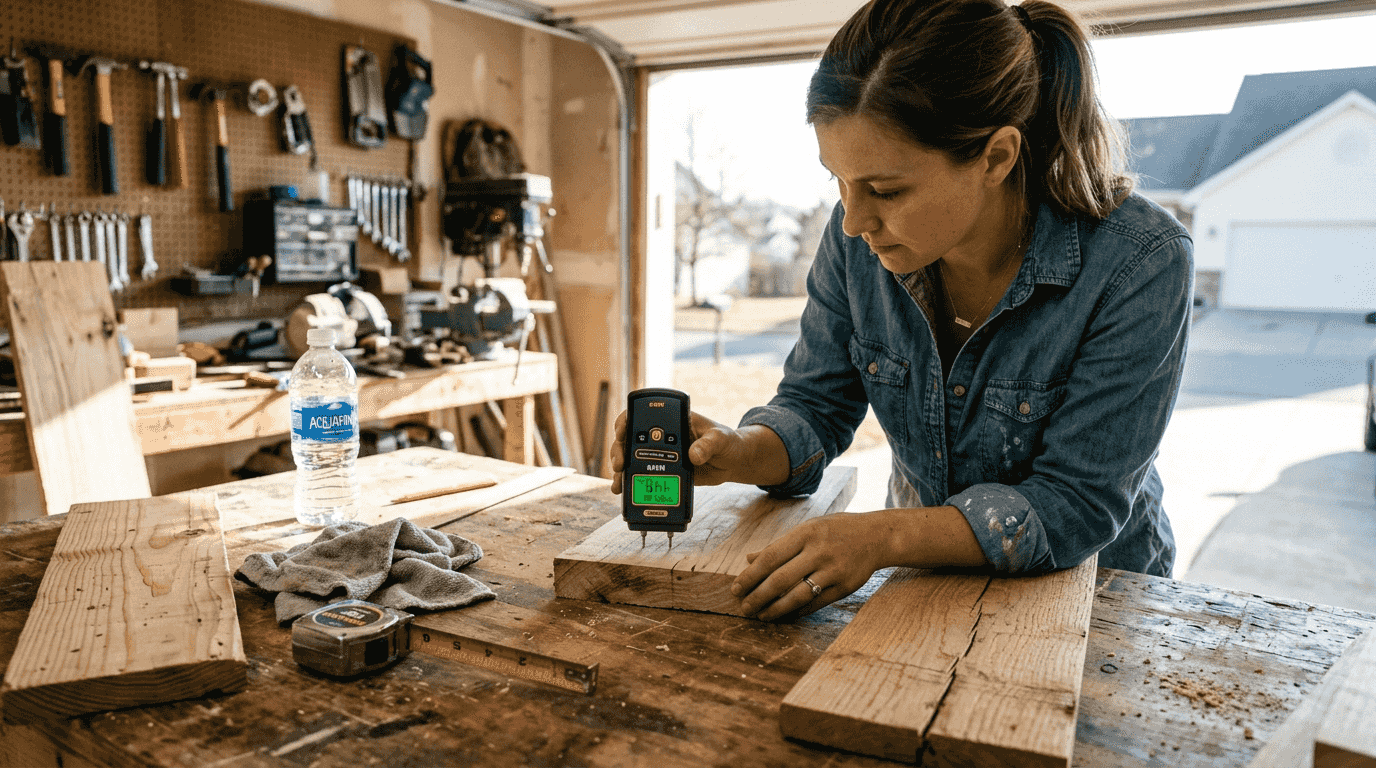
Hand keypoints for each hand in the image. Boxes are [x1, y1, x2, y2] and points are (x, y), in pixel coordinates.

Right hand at [610, 409, 752, 493]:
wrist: (734, 462)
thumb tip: (694, 455)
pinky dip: (632, 483)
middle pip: (631, 438)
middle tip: (620, 464)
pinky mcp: (665, 470)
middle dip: (619, 450)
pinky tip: (624, 492)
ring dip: (621, 470)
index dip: (627, 420)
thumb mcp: (720, 439)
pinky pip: (644, 476)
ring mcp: (661, 454)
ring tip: (618, 483)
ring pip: (632, 459)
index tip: (622, 431)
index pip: (643, 414)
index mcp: (673, 419)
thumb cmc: (728, 441)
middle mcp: (662, 436)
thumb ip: (708, 444)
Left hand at [730, 513, 885, 620]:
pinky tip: (784, 615)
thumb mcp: (807, 528)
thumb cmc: (835, 530)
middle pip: (780, 579)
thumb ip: (779, 545)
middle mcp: (819, 551)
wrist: (877, 536)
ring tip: (761, 616)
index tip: (736, 588)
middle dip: (758, 597)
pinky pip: (815, 604)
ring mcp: (833, 570)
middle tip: (744, 608)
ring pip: (797, 596)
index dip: (750, 576)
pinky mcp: (845, 587)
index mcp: (805, 533)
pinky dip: (797, 612)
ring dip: (775, 609)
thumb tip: (749, 559)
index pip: (770, 557)